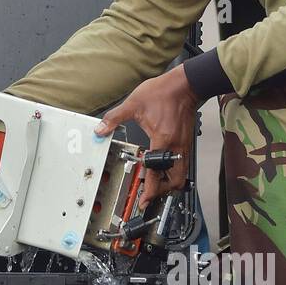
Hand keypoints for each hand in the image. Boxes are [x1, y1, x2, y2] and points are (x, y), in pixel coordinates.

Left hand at [93, 66, 197, 210]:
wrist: (184, 85)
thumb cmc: (163, 92)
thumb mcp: (133, 104)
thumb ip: (114, 118)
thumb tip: (100, 129)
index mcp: (162, 140)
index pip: (156, 173)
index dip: (149, 190)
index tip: (144, 200)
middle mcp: (176, 146)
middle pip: (175, 180)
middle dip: (162, 191)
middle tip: (149, 194)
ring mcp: (183, 145)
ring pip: (181, 174)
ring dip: (169, 183)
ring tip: (155, 185)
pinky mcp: (186, 142)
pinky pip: (182, 164)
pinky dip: (174, 171)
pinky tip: (163, 169)